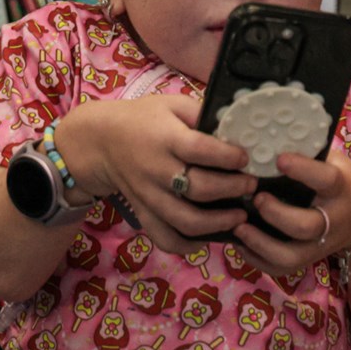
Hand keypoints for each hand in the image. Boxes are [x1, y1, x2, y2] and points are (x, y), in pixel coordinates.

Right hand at [54, 95, 255, 254]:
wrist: (100, 141)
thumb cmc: (144, 119)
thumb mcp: (172, 104)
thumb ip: (203, 115)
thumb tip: (240, 128)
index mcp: (165, 138)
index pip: (198, 149)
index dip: (227, 156)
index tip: (246, 158)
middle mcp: (156, 169)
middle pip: (197, 188)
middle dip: (231, 189)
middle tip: (251, 186)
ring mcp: (149, 196)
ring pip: (184, 220)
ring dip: (218, 223)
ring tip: (240, 216)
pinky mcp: (143, 212)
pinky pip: (163, 237)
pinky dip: (186, 245)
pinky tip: (208, 240)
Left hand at [230, 152, 350, 277]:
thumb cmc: (343, 179)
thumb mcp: (334, 161)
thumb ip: (308, 153)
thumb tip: (265, 138)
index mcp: (343, 188)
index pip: (327, 180)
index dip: (303, 170)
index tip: (279, 158)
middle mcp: (335, 220)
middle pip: (306, 226)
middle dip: (276, 214)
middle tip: (256, 198)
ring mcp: (322, 245)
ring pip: (291, 256)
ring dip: (260, 243)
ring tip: (239, 227)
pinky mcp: (310, 259)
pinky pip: (282, 268)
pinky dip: (257, 259)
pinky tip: (241, 243)